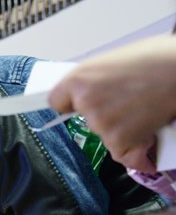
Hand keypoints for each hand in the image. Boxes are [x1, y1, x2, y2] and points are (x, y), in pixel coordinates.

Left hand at [48, 35, 175, 172]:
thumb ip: (97, 82)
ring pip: (107, 136)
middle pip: (87, 119)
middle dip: (108, 115)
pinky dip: (139, 153)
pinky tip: (151, 142)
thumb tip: (94, 94)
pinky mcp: (119, 140)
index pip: (57, 102)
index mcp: (79, 79)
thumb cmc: (157, 59)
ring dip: (126, 131)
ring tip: (147, 111)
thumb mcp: (114, 62)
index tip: (78, 106)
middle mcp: (85, 102)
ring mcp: (100, 123)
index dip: (71, 104)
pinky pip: (124, 154)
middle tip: (131, 102)